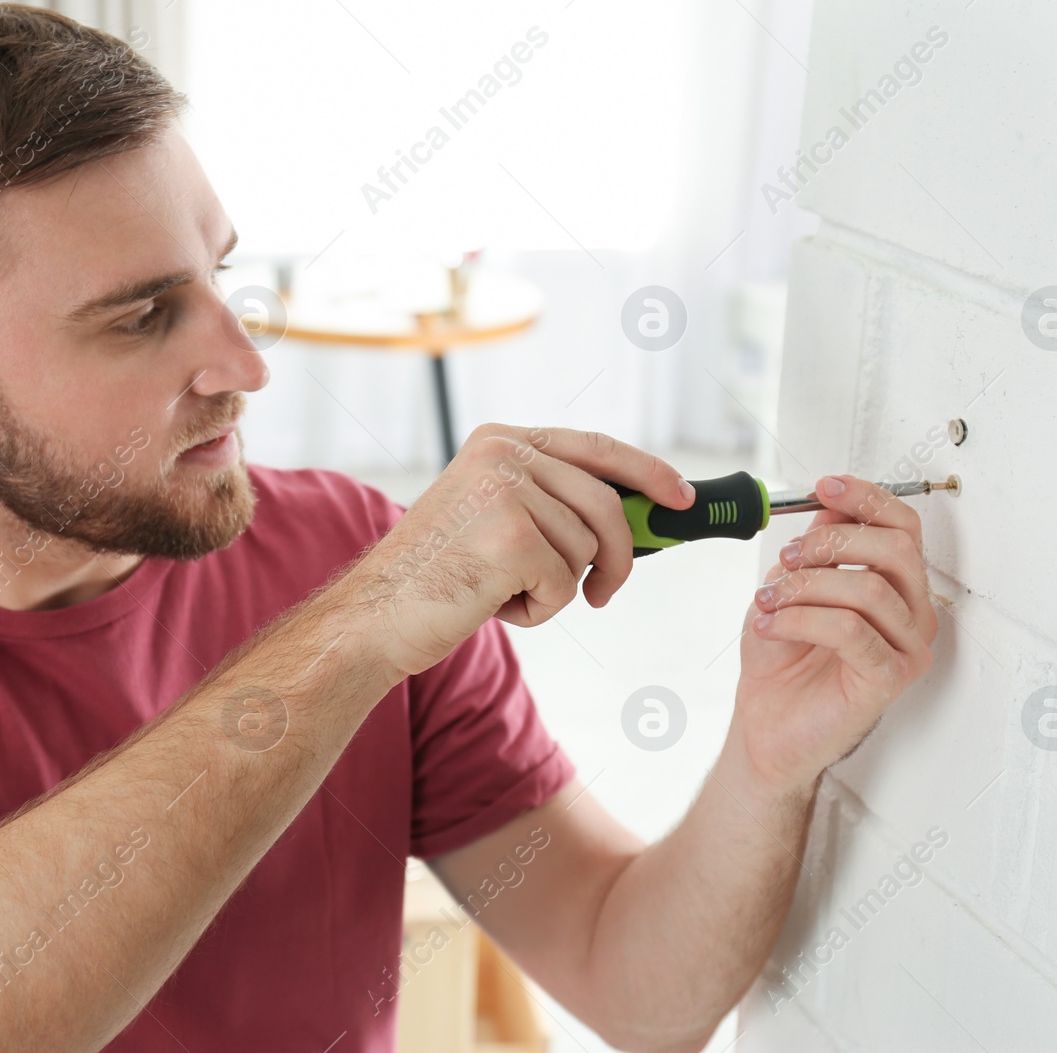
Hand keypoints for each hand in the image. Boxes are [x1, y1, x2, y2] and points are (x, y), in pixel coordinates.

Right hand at [347, 424, 693, 677]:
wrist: (376, 615)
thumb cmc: (437, 577)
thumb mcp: (493, 516)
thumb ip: (553, 502)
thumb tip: (640, 517)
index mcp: (501, 441)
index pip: (597, 447)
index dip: (648, 472)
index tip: (680, 498)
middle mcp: (504, 455)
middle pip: (607, 505)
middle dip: (620, 558)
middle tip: (604, 594)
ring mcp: (507, 491)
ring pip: (590, 549)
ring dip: (561, 588)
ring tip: (506, 593)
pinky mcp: (512, 537)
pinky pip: (568, 583)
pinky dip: (541, 610)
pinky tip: (495, 605)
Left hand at [728, 475, 938, 795]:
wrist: (765, 723)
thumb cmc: (782, 659)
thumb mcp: (790, 586)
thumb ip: (816, 549)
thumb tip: (827, 508)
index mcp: (895, 585)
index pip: (902, 526)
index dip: (866, 499)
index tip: (826, 486)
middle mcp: (911, 614)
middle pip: (896, 550)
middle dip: (833, 543)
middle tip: (788, 556)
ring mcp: (904, 647)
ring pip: (869, 589)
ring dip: (806, 586)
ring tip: (769, 600)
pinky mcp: (887, 679)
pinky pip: (851, 631)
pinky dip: (801, 619)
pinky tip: (772, 624)